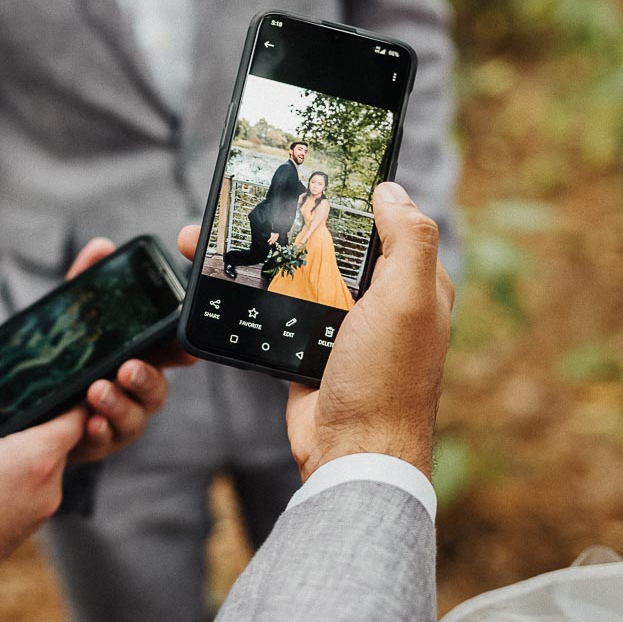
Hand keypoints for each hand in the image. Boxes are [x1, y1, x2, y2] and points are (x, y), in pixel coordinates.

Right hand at [0, 330, 84, 587]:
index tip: (56, 370)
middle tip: (20, 388)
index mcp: (36, 459)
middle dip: (44, 414)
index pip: (77, 413)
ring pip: (45, 465)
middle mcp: (48, 489)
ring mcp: (37, 516)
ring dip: (27, 446)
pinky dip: (17, 473)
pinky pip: (31, 490)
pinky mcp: (20, 534)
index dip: (72, 389)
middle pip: (61, 438)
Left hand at [60, 238, 193, 462]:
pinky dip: (100, 431)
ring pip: (134, 417)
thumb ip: (86, 284)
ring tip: (98, 390)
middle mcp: (133, 393)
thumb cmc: (62, 359)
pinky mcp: (95, 443)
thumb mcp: (70, 318)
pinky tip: (89, 422)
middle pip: (156, 389)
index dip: (181, 353)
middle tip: (128, 367)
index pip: (166, 356)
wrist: (25, 405)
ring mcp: (117, 421)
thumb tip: (102, 247)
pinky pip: (105, 441)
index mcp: (136, 359)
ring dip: (119, 403)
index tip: (186, 351)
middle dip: (147, 378)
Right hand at [177, 182, 452, 479]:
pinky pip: (277, 312)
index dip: (349, 192)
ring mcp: (342, 326)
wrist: (350, 456)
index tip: (309, 166)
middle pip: (330, 244)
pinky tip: (220, 277)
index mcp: (413, 282)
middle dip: (286, 220)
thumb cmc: (385, 381)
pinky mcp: (308, 350)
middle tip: (243, 198)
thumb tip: (391, 188)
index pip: (384, 220)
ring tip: (209, 238)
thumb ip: (408, 240)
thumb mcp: (406, 300)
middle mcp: (380, 301)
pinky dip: (250, 295)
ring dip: (256, 256)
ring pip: (296, 275)